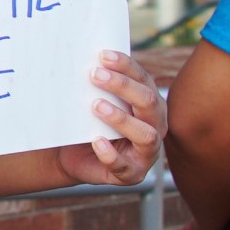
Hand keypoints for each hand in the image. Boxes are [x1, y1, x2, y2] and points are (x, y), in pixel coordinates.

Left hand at [53, 50, 163, 187]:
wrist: (74, 155)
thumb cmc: (89, 122)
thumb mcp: (97, 100)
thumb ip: (100, 84)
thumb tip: (88, 59)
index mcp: (150, 102)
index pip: (143, 79)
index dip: (125, 66)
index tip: (102, 55)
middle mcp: (155, 125)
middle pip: (148, 102)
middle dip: (123, 86)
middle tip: (95, 75)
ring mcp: (147, 152)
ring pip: (146, 134)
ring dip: (121, 118)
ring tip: (96, 106)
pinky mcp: (132, 174)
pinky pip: (124, 166)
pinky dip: (110, 154)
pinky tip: (96, 141)